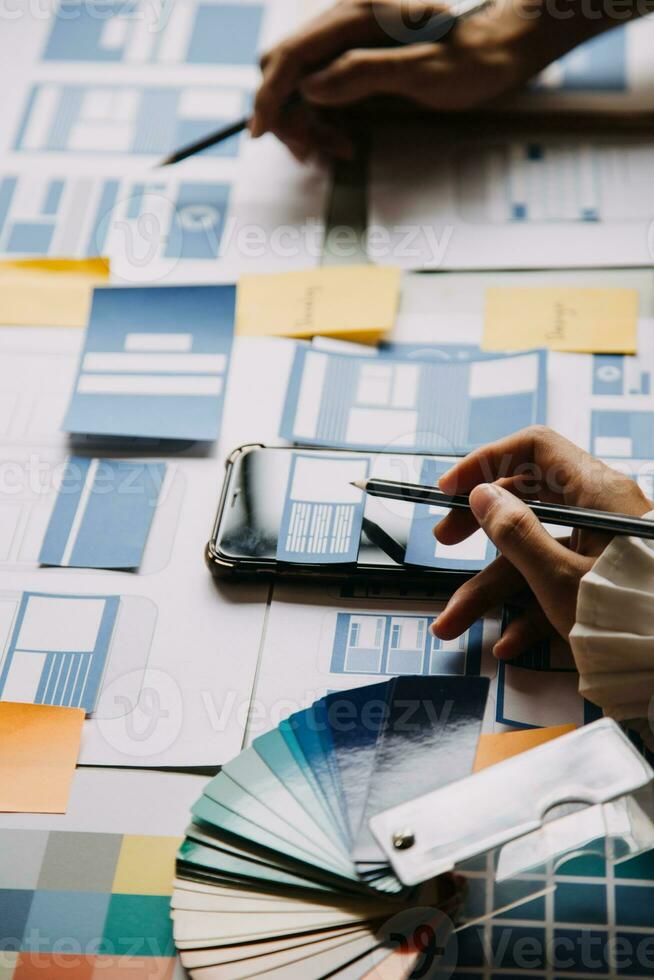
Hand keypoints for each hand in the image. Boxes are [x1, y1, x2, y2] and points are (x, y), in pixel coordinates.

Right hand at [251, 0, 601, 160]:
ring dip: (310, 120)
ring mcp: (353, 33)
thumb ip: (364, 74)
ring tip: (338, 149)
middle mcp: (348, 16)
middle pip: (287, 66)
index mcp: (358, 14)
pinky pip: (325, 83)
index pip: (291, 54)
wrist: (507, 42)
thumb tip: (312, 88)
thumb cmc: (476, 57)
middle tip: (314, 152)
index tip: (261, 132)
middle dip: (291, 113)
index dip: (270, 95)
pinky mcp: (361, 50)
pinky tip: (346, 135)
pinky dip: (326, 115)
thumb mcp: (424, 72)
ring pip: (304, 79)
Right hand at [430, 426, 652, 658]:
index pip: (533, 449)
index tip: (449, 489)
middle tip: (444, 541)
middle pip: (527, 502)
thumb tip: (481, 495)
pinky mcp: (603, 580)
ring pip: (535, 554)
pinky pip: (558, 584)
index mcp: (596, 492)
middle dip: (479, 527)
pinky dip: (530, 611)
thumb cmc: (624, 616)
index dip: (486, 462)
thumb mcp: (559, 578)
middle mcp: (599, 511)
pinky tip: (509, 644)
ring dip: (491, 590)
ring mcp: (600, 547)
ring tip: (450, 624)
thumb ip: (516, 533)